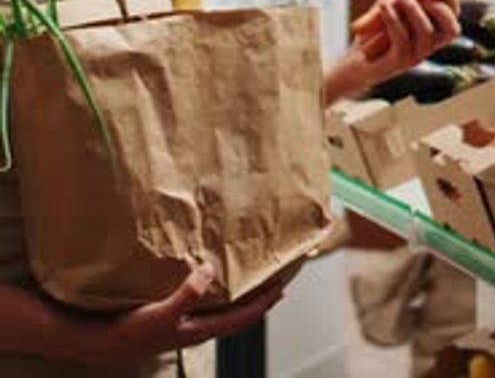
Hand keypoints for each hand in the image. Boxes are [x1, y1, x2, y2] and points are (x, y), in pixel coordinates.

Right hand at [0, 263, 283, 367]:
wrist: (94, 341)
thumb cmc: (127, 332)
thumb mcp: (160, 314)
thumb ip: (187, 294)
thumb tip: (211, 271)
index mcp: (195, 331)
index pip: (239, 319)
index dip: (262, 304)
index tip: (282, 288)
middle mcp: (192, 328)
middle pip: (232, 315)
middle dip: (254, 299)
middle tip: (274, 283)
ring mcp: (179, 323)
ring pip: (216, 309)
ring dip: (233, 295)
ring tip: (245, 279)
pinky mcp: (165, 315)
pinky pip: (195, 302)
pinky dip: (208, 291)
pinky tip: (204, 277)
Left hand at [362, 0, 460, 79]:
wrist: (355, 62)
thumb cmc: (375, 33)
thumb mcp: (386, 6)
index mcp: (433, 29)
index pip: (453, 14)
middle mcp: (430, 44)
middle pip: (451, 29)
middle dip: (443, 9)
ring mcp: (416, 55)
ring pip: (426, 32)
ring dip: (414, 9)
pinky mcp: (398, 62)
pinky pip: (402, 39)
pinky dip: (393, 19)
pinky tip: (383, 5)